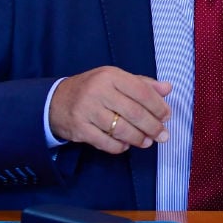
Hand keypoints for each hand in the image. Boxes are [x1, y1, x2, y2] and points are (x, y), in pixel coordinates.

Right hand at [49, 66, 172, 154]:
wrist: (55, 101)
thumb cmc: (92, 89)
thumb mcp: (115, 79)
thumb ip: (142, 84)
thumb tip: (167, 88)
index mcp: (110, 75)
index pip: (142, 91)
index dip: (158, 106)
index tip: (167, 116)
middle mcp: (98, 91)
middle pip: (134, 113)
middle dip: (153, 127)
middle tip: (163, 135)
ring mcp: (87, 110)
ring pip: (121, 129)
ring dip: (139, 138)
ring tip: (148, 142)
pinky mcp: (79, 128)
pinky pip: (106, 142)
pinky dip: (120, 146)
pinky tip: (127, 145)